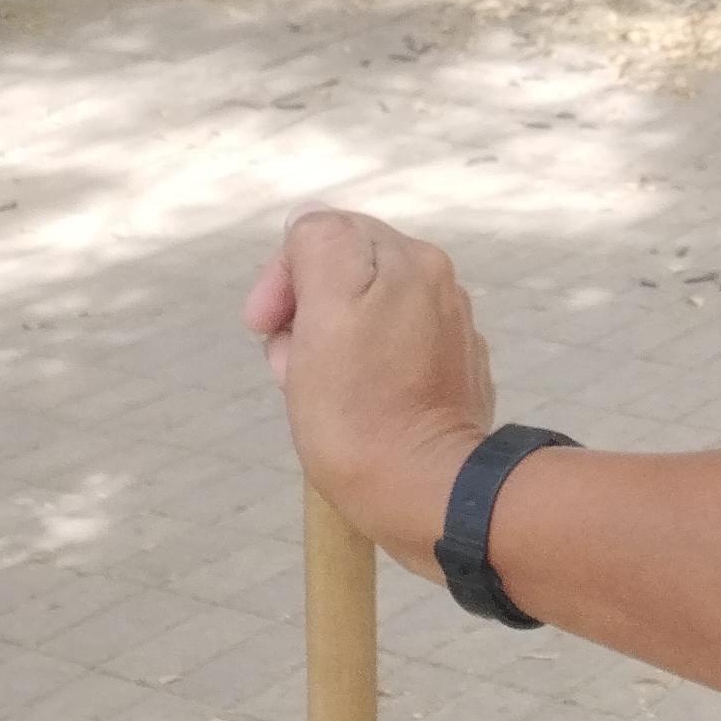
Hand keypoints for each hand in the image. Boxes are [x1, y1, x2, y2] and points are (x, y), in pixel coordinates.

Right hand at [246, 209, 500, 574]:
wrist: (429, 495)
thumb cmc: (361, 411)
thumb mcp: (324, 308)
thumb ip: (319, 244)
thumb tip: (312, 225)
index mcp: (411, 259)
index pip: (322, 236)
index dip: (282, 280)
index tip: (267, 329)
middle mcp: (439, 285)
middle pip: (343, 277)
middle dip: (305, 317)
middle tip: (294, 370)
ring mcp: (451, 332)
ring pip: (364, 318)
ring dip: (329, 348)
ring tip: (321, 397)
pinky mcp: (453, 377)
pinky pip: (391, 357)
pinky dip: (365, 375)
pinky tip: (358, 409)